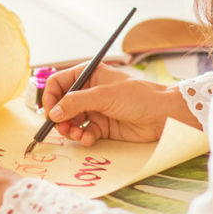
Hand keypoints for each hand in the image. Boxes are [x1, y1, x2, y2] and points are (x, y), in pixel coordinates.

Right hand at [41, 62, 194, 145]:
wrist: (162, 115)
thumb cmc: (137, 97)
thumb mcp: (103, 96)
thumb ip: (76, 103)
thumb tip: (53, 113)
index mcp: (88, 75)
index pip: (58, 83)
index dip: (50, 97)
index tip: (50, 112)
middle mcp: (89, 91)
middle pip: (61, 104)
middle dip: (59, 117)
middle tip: (63, 128)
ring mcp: (95, 109)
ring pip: (71, 121)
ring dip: (70, 130)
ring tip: (77, 135)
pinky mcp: (102, 126)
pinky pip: (84, 132)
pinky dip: (83, 137)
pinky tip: (89, 138)